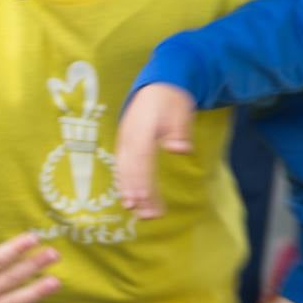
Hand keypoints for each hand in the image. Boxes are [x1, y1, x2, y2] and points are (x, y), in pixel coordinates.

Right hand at [114, 82, 198, 218]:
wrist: (156, 86)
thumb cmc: (171, 101)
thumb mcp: (181, 111)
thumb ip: (180, 132)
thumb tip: (181, 150)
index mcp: (143, 129)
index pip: (141, 159)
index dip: (141, 180)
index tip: (145, 199)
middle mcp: (129, 137)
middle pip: (130, 169)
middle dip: (136, 193)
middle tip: (146, 215)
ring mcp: (124, 141)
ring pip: (123, 170)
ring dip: (129, 192)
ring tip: (136, 212)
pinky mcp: (124, 145)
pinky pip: (120, 167)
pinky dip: (123, 183)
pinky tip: (129, 199)